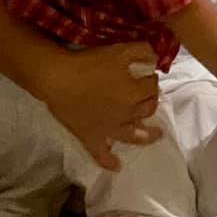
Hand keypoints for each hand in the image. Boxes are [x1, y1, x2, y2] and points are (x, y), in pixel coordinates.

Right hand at [35, 41, 162, 170]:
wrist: (59, 80)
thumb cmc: (90, 64)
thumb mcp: (122, 50)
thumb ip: (143, 52)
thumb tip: (154, 59)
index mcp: (135, 94)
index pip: (152, 87)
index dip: (151, 79)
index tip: (146, 73)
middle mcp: (126, 114)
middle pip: (147, 109)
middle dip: (151, 100)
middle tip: (147, 94)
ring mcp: (108, 129)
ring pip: (134, 135)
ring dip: (147, 135)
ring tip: (157, 135)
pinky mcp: (90, 137)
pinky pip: (101, 154)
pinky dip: (109, 161)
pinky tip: (117, 166)